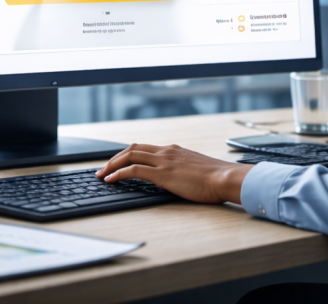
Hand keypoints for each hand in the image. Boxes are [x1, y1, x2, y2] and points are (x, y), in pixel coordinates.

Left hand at [96, 143, 249, 204]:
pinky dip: (118, 174)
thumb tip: (175, 179)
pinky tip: (111, 180)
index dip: (127, 154)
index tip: (117, 163)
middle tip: (103, 169)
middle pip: (132, 148)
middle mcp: (166, 151)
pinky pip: (134, 170)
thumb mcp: (195, 169)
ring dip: (112, 165)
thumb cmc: (215, 178)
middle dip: (114, 158)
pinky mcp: (163, 174)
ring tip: (102, 175)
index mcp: (173, 150)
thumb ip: (182, 170)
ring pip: (129, 156)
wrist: (225, 178)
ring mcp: (164, 161)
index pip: (143, 148)